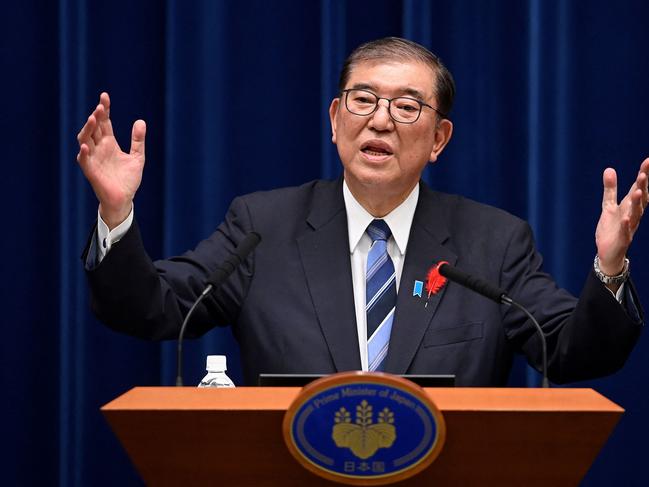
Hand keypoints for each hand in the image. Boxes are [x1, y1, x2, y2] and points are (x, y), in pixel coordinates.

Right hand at [77, 92, 145, 228]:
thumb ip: (138, 141)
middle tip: (100, 107)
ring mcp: (93, 159)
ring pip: (85, 140)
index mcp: (109, 143)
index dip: (104, 110)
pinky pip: (84, 161)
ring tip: (93, 119)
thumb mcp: (137, 157)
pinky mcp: (91, 171)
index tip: (104, 96)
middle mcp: (99, 148)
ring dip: (88, 130)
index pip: (105, 122)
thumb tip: (140, 121)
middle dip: (96, 117)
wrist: (124, 199)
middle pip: (94, 128)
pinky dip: (84, 153)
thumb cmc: (128, 179)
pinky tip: (86, 146)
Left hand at [595, 157, 648, 279]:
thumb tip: (609, 169)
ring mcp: (628, 227)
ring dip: (636, 203)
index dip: (643, 175)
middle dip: (642, 187)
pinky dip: (626, 225)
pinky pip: (625, 232)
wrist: (609, 252)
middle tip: (643, 174)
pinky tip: (625, 218)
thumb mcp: (608, 206)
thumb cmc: (612, 228)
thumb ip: (610, 189)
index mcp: (629, 206)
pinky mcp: (622, 239)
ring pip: (635, 214)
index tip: (647, 160)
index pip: (638, 188)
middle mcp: (632, 215)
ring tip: (636, 191)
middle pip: (640, 199)